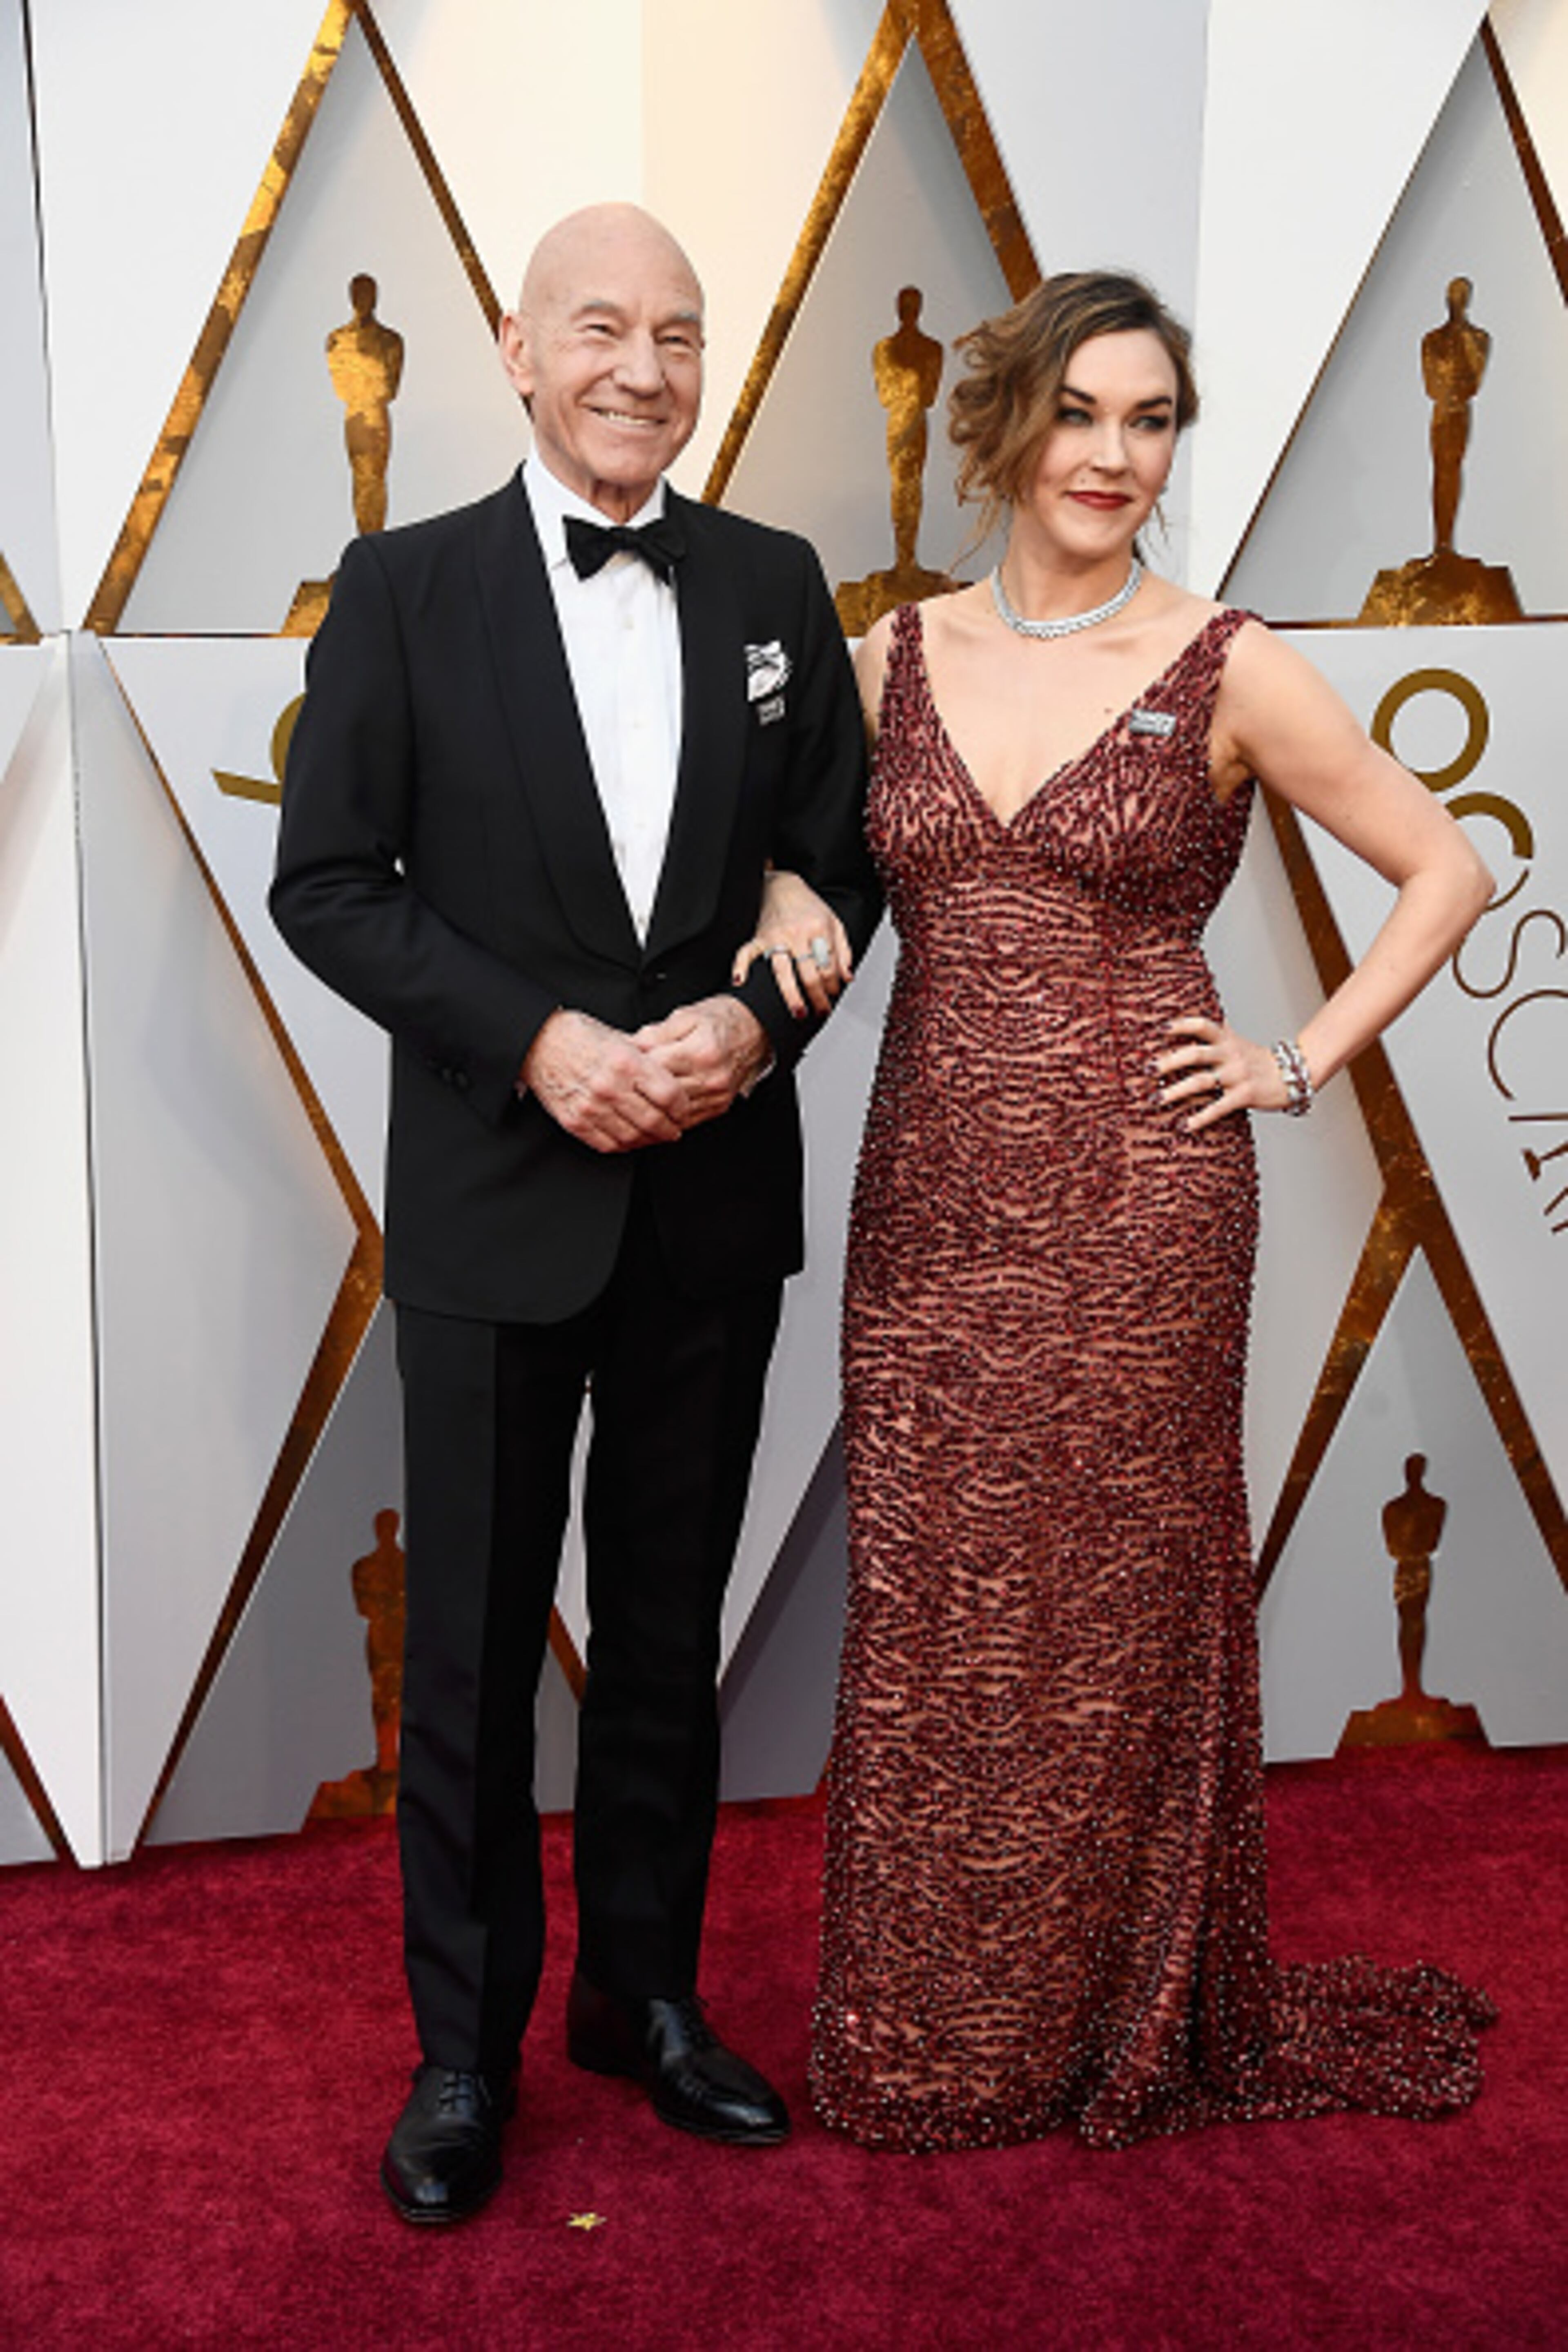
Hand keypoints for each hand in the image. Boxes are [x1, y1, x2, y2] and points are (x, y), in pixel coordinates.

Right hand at [520, 1009, 686, 1151]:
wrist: (539, 1043)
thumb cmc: (581, 1037)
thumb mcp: (620, 1038)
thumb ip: (646, 1061)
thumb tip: (674, 1079)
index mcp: (626, 1062)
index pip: (669, 1095)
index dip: (682, 1107)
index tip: (683, 1109)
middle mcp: (609, 1086)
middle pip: (654, 1120)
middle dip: (670, 1129)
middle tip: (674, 1129)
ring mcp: (591, 1107)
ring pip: (633, 1137)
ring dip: (649, 1140)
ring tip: (655, 1136)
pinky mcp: (575, 1122)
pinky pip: (608, 1144)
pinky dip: (624, 1145)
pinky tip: (630, 1139)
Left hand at [636, 996, 769, 1126]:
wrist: (754, 1029)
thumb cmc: (720, 1020)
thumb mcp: (685, 1016)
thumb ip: (655, 1033)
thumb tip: (629, 1046)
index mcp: (700, 1051)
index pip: (655, 1068)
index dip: (633, 1068)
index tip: (619, 1066)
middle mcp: (710, 1077)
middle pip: (662, 1093)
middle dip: (639, 1089)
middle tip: (623, 1084)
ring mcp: (716, 1095)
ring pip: (673, 1111)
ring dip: (652, 1107)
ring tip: (635, 1099)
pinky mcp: (719, 1106)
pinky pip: (688, 1119)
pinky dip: (670, 1116)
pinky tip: (657, 1109)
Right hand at [731, 869, 853, 1018]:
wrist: (782, 886)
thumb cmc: (808, 906)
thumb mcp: (834, 922)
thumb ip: (843, 950)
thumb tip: (847, 977)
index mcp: (818, 928)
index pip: (828, 965)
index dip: (833, 985)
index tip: (833, 994)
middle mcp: (796, 934)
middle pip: (809, 973)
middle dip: (818, 997)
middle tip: (821, 1011)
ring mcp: (775, 937)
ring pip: (782, 971)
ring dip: (791, 995)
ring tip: (798, 1012)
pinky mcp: (758, 938)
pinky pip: (746, 953)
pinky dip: (740, 967)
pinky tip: (740, 981)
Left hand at [1155, 1015, 1293, 1130]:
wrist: (1293, 1074)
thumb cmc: (1259, 1061)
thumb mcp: (1237, 1042)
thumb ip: (1217, 1035)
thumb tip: (1190, 1024)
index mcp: (1227, 1039)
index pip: (1202, 1026)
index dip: (1182, 1025)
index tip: (1161, 1029)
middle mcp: (1230, 1054)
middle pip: (1194, 1054)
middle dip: (1168, 1061)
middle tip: (1147, 1069)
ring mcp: (1237, 1075)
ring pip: (1200, 1081)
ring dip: (1175, 1091)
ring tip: (1156, 1100)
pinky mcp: (1244, 1095)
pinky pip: (1218, 1107)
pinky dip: (1200, 1118)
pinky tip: (1185, 1125)